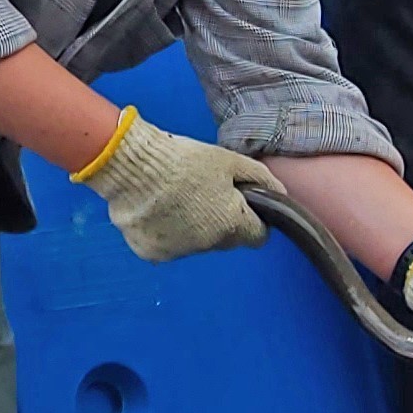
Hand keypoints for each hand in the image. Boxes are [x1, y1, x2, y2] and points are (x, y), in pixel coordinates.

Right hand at [76, 111, 282, 262]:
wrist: (133, 166)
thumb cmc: (183, 160)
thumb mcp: (229, 161)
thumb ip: (259, 179)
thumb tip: (280, 194)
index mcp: (231, 225)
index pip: (257, 237)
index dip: (252, 219)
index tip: (241, 205)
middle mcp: (207, 246)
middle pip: (225, 240)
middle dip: (221, 222)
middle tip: (202, 193)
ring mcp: (177, 252)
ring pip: (194, 244)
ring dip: (190, 227)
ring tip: (174, 197)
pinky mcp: (150, 253)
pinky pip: (164, 245)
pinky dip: (162, 232)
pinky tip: (155, 207)